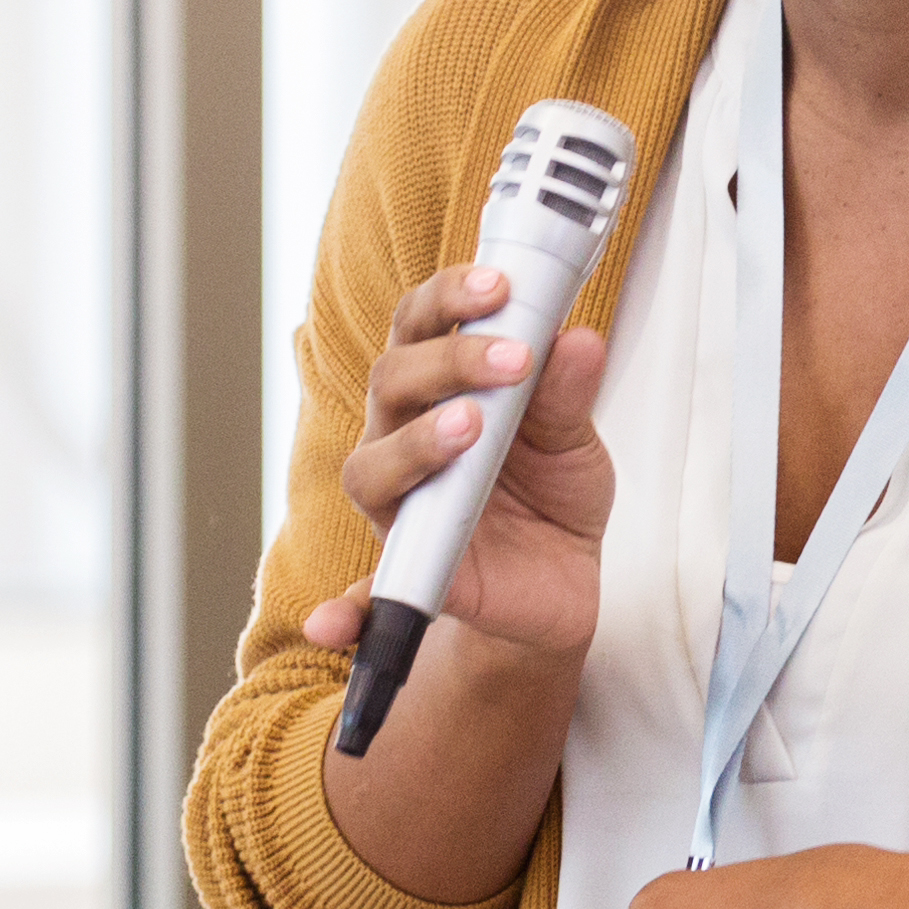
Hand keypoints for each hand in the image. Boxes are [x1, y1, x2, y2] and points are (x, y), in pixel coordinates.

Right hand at [297, 262, 614, 667]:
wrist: (559, 584)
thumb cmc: (549, 497)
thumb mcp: (574, 442)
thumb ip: (568, 395)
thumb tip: (578, 338)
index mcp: (439, 393)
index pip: (418, 328)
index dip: (447, 299)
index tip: (498, 284)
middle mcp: (405, 441)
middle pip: (391, 382)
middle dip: (448, 360)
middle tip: (514, 358)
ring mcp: (401, 507)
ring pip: (370, 467)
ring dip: (415, 443)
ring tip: (470, 427)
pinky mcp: (410, 574)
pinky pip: (360, 596)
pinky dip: (343, 610)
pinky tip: (330, 623)